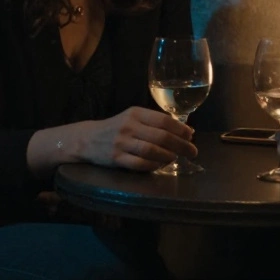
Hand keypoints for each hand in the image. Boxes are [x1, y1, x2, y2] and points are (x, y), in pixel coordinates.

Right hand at [74, 107, 195, 171]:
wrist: (87, 139)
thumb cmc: (117, 128)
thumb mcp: (134, 118)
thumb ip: (156, 122)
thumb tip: (186, 131)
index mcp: (136, 113)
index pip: (164, 120)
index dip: (181, 129)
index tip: (191, 136)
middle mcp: (129, 126)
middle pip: (161, 136)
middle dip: (181, 145)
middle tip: (192, 152)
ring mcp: (121, 143)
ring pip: (151, 151)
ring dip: (168, 156)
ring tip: (175, 158)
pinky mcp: (116, 158)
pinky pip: (139, 164)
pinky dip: (153, 166)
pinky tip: (159, 165)